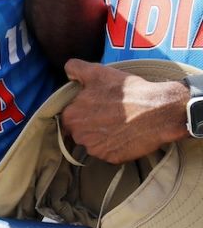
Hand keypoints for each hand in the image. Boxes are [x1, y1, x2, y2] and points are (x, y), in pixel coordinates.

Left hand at [59, 59, 188, 164]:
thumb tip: (68, 73)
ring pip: (94, 143)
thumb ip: (76, 69)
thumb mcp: (98, 72)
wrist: (159, 110)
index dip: (83, 110)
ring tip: (120, 124)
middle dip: (92, 124)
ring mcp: (95, 149)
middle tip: (110, 114)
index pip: (69, 116)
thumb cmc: (128, 91)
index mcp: (71, 116)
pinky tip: (126, 134)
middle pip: (80, 131)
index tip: (97, 106)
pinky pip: (109, 153)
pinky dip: (116, 146)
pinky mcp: (111, 158)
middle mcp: (79, 136)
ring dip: (103, 136)